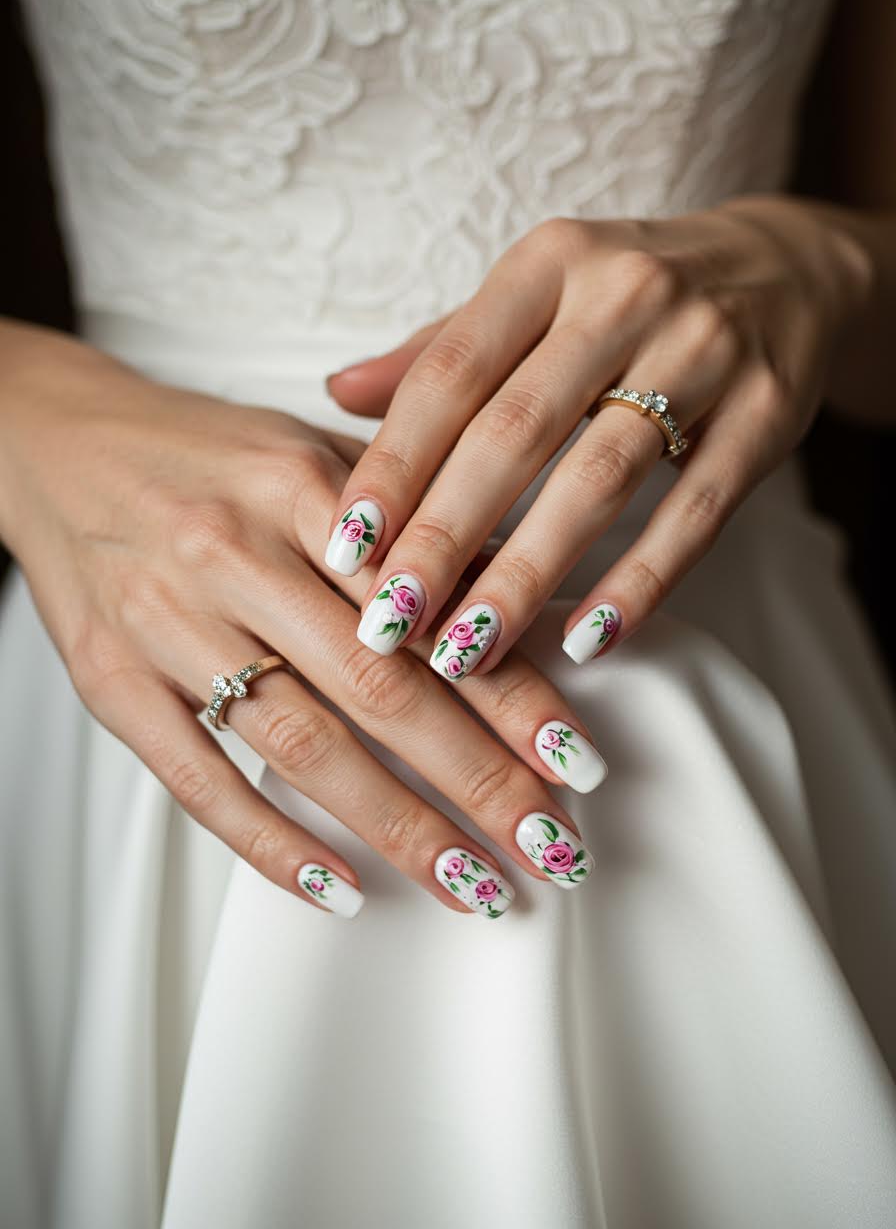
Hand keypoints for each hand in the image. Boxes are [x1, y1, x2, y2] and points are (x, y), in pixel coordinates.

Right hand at [0, 321, 607, 918]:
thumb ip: (407, 526)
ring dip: (395, 828)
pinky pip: (197, 780)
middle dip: (476, 779)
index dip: (511, 692)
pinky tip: (341, 889)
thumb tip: (517, 612)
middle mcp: (232, 554)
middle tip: (550, 849)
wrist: (61, 444)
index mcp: (298, 486)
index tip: (575, 763)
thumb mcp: (314, 455)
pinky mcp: (113, 682)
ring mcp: (166, 624)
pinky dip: (271, 843)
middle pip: (376, 689)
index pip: (428, 608)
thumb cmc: (209, 455)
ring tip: (472, 883)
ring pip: (299, 745)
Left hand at [327, 196, 866, 670]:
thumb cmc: (626, 297)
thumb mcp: (536, 293)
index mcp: (548, 261)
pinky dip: (640, 582)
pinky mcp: (768, 413)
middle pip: (516, 432)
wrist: (786, 269)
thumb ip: (442, 348)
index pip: (451, 372)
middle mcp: (625, 294)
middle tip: (390, 622)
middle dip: (444, 536)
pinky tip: (587, 641)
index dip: (393, 463)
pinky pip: (696, 513)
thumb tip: (336, 391)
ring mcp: (706, 351)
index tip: (345, 546)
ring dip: (527, 574)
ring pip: (599, 479)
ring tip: (467, 652)